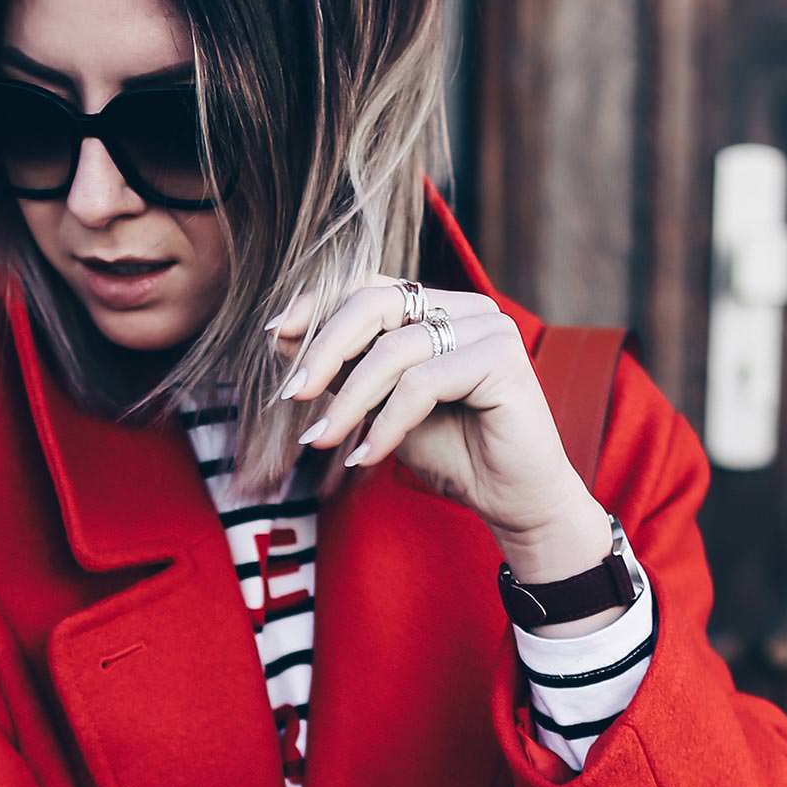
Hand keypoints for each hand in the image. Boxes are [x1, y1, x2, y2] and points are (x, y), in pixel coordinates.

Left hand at [269, 280, 610, 586]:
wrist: (510, 500)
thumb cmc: (450, 452)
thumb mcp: (379, 406)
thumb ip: (344, 370)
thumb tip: (282, 337)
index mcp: (438, 307)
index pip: (368, 286)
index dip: (318, 306)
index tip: (275, 336)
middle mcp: (466, 306)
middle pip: (376, 303)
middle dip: (324, 349)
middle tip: (292, 394)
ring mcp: (489, 327)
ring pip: (394, 349)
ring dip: (350, 401)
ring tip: (324, 441)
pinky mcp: (503, 358)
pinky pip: (423, 383)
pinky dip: (387, 423)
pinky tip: (367, 456)